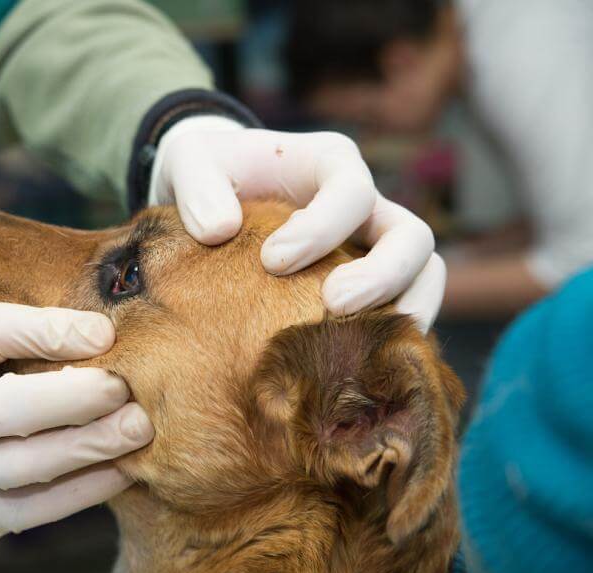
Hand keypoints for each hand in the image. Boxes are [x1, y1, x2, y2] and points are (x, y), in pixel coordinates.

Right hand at [0, 304, 153, 572]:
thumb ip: (2, 351)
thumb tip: (97, 332)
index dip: (48, 328)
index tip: (102, 331)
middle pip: (6, 407)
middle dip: (74, 396)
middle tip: (123, 386)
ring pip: (27, 464)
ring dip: (90, 445)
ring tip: (137, 428)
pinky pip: (38, 506)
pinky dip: (85, 490)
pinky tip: (122, 471)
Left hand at [150, 116, 444, 331]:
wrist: (210, 196)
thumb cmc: (207, 173)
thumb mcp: (190, 163)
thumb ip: (198, 187)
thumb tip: (218, 230)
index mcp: (330, 163)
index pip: (352, 191)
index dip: (322, 228)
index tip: (272, 261)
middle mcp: (365, 205)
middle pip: (411, 238)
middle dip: (382, 276)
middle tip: (332, 306)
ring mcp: (371, 248)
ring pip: (424, 277)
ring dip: (405, 313)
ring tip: (362, 348)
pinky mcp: (365, 287)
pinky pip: (398, 312)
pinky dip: (386, 338)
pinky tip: (350, 366)